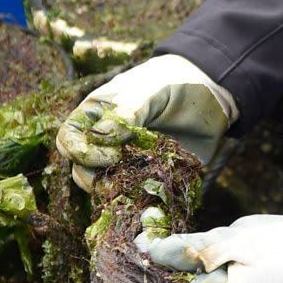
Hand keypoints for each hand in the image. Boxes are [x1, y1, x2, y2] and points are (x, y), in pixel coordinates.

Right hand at [56, 54, 236, 191]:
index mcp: (97, 115)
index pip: (69, 138)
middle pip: (81, 169)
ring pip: (103, 186)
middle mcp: (106, 141)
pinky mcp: (148, 177)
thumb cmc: (175, 83)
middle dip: (95, 176)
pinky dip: (138, 199)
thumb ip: (126, 113)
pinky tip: (151, 196)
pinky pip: (134, 195)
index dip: (80, 151)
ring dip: (115, 190)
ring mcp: (126, 162)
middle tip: (122, 172)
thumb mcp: (149, 90)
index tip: (109, 155)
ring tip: (136, 186)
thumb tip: (99, 139)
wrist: (213, 95)